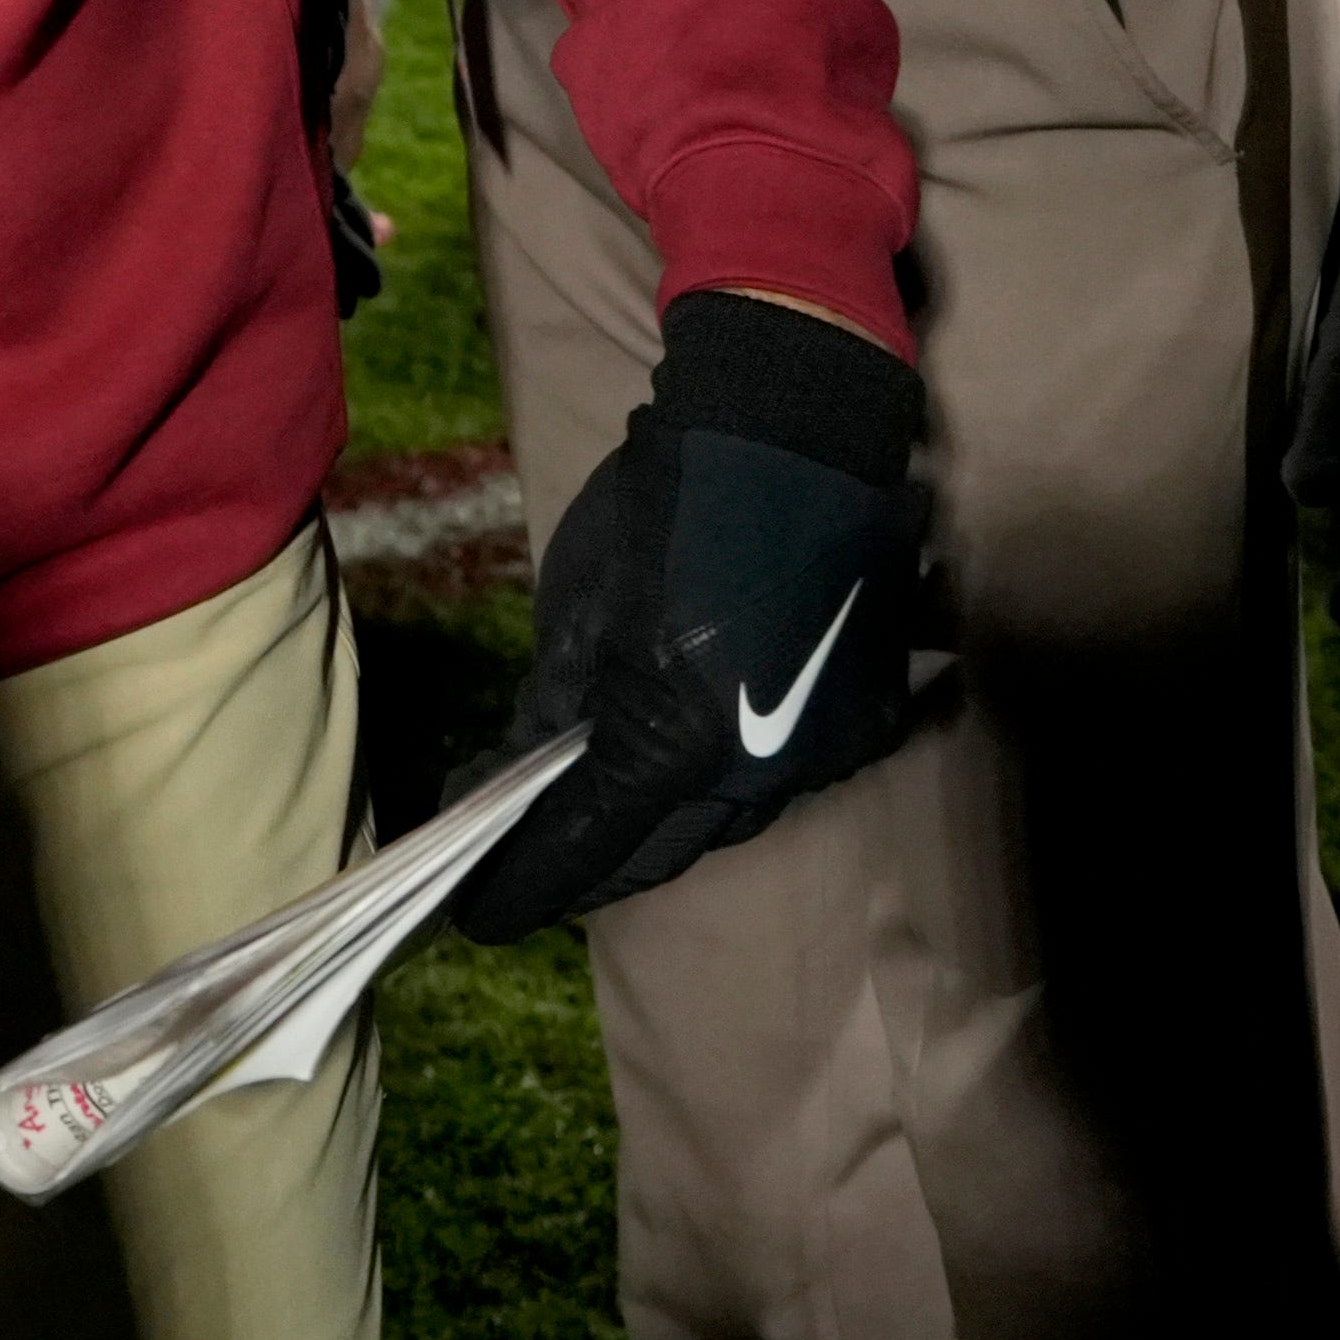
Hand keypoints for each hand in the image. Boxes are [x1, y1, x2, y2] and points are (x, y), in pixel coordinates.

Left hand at [450, 290, 927, 941]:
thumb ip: (550, 717)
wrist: (799, 426)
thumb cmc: (670, 501)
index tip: (477, 914)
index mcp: (677, 742)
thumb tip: (509, 785)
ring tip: (602, 809)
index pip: (584, 848)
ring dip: (660, 821)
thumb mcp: (580, 610)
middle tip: (528, 862)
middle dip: (589, 862)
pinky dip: (726, 777)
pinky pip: (780, 780)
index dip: (521, 886)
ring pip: (721, 821)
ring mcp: (821, 756)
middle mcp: (758, 773)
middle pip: (656, 852)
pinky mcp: (863, 728)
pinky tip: (688, 755)